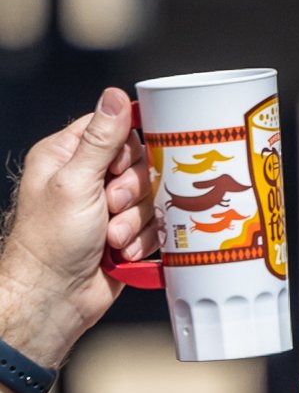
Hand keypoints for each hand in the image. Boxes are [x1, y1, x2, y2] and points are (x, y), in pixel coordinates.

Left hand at [0, 89, 157, 363]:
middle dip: (132, 192)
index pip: (114, 130)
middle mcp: (88, 179)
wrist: (56, 296)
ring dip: (135, 222)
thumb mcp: (75, 181)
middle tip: (112, 206)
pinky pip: (154, 227)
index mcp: (67, 156)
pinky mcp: (126, 234)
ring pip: (150, 199)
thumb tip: (114, 96)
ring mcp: (108, 208)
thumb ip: (100, 139)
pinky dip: (141, 242)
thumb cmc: (51, 241)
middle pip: (139, 166)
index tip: (121, 167)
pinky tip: (119, 252)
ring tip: (111, 237)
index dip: (127, 149)